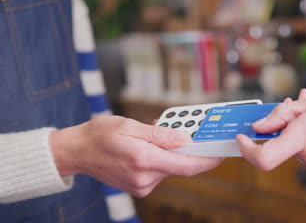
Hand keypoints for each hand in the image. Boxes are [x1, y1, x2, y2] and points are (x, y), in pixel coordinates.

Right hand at [49, 115, 222, 196]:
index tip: (221, 154)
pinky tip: (149, 146)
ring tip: (156, 134)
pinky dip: (161, 158)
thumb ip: (160, 135)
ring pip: (169, 167)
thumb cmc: (100, 134)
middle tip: (188, 131)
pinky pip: (159, 171)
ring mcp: (141, 185)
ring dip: (171, 152)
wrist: (77, 152)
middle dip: (186, 149)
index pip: (186, 165)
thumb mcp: (130, 126)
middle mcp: (144, 177)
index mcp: (143, 160)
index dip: (207, 161)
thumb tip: (185, 139)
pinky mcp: (139, 186)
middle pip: (179, 166)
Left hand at [237, 88, 305, 175]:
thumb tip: (259, 126)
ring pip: (297, 148)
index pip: (264, 157)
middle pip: (282, 144)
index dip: (248, 149)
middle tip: (293, 104)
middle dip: (283, 126)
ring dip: (299, 130)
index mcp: (305, 137)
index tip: (244, 137)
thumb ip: (282, 115)